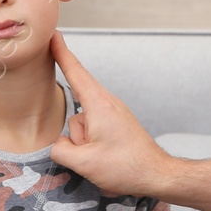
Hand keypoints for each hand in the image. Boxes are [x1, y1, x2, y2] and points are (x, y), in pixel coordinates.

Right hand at [48, 32, 176, 195]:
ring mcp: (114, 115)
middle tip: (94, 155)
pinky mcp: (117, 125)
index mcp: (99, 105)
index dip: (61, 53)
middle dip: (78, 138)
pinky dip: (95, 148)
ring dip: (86, 146)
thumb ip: (61, 150)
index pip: (75, 72)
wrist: (158, 175)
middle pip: (75, 114)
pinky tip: (108, 159)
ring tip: (106, 159)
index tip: (52, 35)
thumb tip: (59, 144)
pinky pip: (94, 133)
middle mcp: (108, 104)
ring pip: (83, 126)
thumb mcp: (84, 163)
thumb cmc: (128, 167)